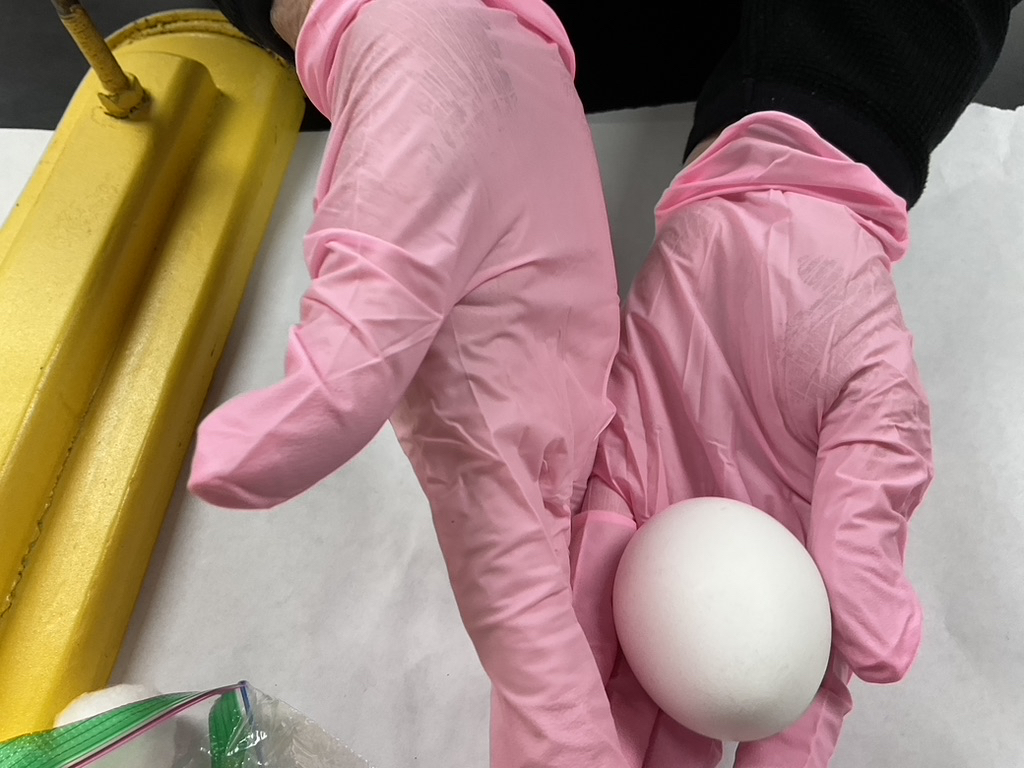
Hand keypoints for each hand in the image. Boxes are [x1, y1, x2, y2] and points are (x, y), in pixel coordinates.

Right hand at [189, 0, 627, 764]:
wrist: (474, 85)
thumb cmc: (427, 154)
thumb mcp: (391, 261)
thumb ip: (333, 376)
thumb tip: (226, 473)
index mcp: (473, 454)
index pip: (511, 615)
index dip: (548, 707)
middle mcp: (514, 467)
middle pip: (561, 630)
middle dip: (604, 719)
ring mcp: (558, 441)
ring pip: (602, 588)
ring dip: (644, 667)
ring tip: (698, 739)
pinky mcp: (592, 407)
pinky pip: (633, 518)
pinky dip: (667, 583)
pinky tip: (700, 620)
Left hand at [570, 111, 933, 766]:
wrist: (752, 231)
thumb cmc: (828, 309)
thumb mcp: (872, 411)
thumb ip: (865, 522)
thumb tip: (877, 650)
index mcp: (807, 550)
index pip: (795, 676)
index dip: (777, 742)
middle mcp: (727, 553)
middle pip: (697, 676)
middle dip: (666, 744)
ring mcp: (661, 520)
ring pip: (630, 635)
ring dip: (604, 699)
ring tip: (574, 754)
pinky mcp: (604, 474)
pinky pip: (577, 552)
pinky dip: (562, 608)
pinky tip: (545, 658)